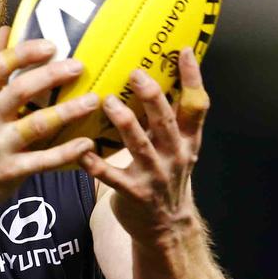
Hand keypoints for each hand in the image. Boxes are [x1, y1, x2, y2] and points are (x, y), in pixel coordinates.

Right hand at [0, 26, 99, 211]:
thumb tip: (6, 30)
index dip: (25, 53)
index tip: (51, 45)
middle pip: (19, 91)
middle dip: (50, 76)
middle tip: (79, 66)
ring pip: (37, 125)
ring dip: (68, 112)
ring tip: (93, 100)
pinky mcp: (10, 172)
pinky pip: (43, 161)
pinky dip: (67, 152)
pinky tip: (88, 143)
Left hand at [79, 48, 209, 245]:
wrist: (166, 227)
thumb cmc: (166, 178)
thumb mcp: (179, 149)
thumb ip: (171, 120)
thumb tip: (158, 79)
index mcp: (187, 141)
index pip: (196, 105)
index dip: (192, 78)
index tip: (184, 51)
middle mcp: (174, 156)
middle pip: (165, 121)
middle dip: (151, 96)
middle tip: (134, 73)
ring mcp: (154, 176)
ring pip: (139, 146)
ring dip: (123, 122)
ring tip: (107, 102)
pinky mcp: (133, 194)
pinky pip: (112, 177)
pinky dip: (95, 165)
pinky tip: (81, 152)